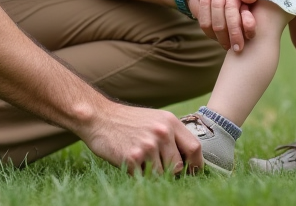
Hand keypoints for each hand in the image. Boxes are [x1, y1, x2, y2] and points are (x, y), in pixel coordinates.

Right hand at [81, 102, 202, 174]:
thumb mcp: (155, 120)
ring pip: (161, 174)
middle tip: (156, 164)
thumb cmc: (128, 121)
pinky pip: (143, 177)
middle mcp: (162, 132)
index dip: (196, 164)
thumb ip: (172, 135)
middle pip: (178, 166)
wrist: (99, 117)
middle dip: (170, 171)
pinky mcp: (133, 157)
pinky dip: (137, 174)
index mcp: (170, 122)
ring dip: (151, 172)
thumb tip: (189, 160)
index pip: (195, 148)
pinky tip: (129, 159)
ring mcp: (147, 145)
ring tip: (139, 158)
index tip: (193, 172)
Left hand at [187, 0, 257, 51]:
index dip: (248, 24)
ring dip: (216, 7)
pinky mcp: (210, 31)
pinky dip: (205, 8)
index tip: (244, 8)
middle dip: (229, 10)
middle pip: (235, 32)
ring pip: (220, 29)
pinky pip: (207, 26)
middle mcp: (241, 24)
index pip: (253, 30)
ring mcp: (226, 30)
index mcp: (253, 10)